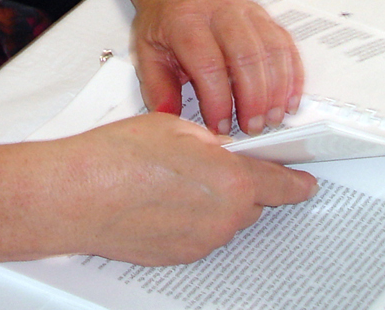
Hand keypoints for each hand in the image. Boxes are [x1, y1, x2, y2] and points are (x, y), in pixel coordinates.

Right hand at [59, 114, 316, 265]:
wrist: (77, 196)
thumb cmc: (118, 157)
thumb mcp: (176, 129)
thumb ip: (212, 143)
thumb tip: (222, 152)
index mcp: (232, 180)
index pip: (282, 184)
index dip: (296, 181)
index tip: (306, 182)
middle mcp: (224, 218)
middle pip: (252, 202)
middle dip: (242, 184)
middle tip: (211, 166)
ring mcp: (202, 242)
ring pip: (224, 219)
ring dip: (213, 201)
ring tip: (174, 180)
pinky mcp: (180, 256)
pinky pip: (200, 234)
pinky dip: (191, 218)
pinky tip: (161, 200)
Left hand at [130, 0, 303, 136]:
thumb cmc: (165, 22)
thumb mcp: (147, 51)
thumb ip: (157, 87)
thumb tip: (169, 119)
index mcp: (185, 19)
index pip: (207, 63)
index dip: (218, 99)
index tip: (220, 126)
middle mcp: (219, 10)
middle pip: (246, 55)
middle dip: (253, 98)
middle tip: (252, 127)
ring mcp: (247, 11)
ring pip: (271, 49)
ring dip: (276, 90)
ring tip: (271, 119)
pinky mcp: (266, 17)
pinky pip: (286, 45)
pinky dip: (292, 76)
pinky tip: (289, 101)